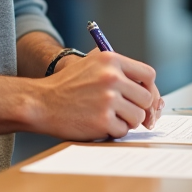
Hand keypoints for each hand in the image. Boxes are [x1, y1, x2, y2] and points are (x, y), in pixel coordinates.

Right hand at [36, 51, 162, 139]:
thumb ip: (119, 70)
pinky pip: (123, 131)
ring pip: (137, 116)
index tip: (144, 98)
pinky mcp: (102, 120)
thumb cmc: (67, 85)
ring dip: (127, 121)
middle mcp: (112, 77)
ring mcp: (108, 99)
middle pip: (146, 98)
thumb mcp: (92, 63)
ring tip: (109, 117)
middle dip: (139, 108)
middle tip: (126, 112)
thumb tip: (149, 89)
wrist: (42, 102)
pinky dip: (114, 131)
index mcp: (111, 60)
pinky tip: (99, 124)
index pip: (148, 75)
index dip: (150, 88)